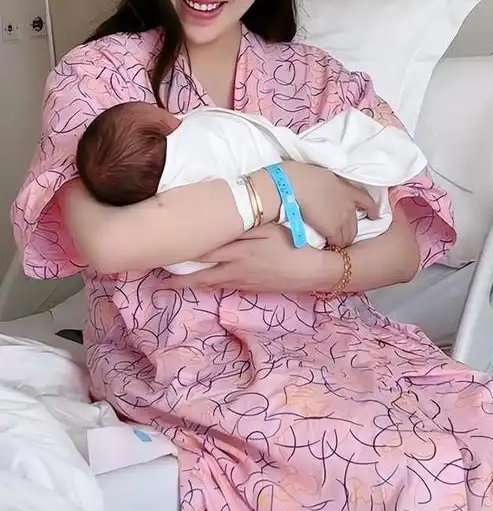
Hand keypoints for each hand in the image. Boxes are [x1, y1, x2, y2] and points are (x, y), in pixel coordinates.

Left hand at [168, 223, 334, 292]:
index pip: (203, 251)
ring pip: (212, 283)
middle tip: (159, 281)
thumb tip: (218, 221)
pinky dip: (212, 286)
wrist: (315, 271)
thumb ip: (243, 224)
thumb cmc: (294, 244)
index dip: (182, 251)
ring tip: (174, 285)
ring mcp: (244, 281)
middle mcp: (235, 269)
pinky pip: (226, 287)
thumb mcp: (268, 228)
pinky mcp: (253, 288)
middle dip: (179, 279)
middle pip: (201, 274)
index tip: (163, 251)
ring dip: (193, 284)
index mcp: (237, 251)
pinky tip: (207, 284)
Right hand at [282, 162, 378, 246]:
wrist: (296, 184)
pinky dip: (333, 244)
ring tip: (333, 242)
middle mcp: (349, 206)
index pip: (367, 201)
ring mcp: (342, 219)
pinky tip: (328, 244)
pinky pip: (337, 242)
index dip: (371, 210)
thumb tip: (327, 193)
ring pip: (348, 237)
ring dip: (342, 240)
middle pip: (355, 226)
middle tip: (340, 235)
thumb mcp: (326, 177)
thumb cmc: (304, 176)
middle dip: (350, 231)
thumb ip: (333, 188)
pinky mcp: (332, 230)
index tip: (374, 215)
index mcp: (348, 190)